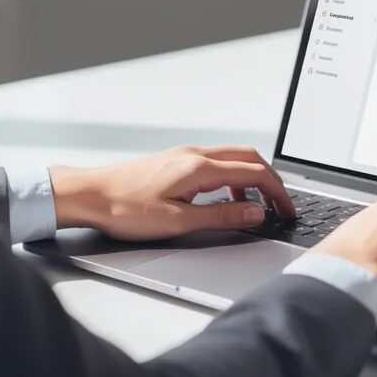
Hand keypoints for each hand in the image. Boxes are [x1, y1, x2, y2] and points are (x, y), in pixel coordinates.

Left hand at [48, 146, 294, 241]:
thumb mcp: (178, 221)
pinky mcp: (176, 160)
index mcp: (199, 168)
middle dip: (271, 181)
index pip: (254, 173)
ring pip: (233, 158)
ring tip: (255, 206)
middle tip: (280, 205)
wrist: (89, 195)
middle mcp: (195, 155)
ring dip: (251, 179)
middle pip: (249, 159)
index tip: (287, 210)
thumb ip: (221, 217)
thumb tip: (255, 213)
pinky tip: (224, 198)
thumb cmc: (124, 209)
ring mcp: (185, 155)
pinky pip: (216, 163)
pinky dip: (232, 178)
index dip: (277, 192)